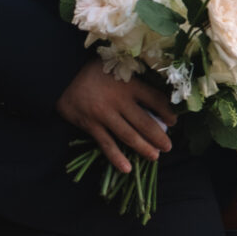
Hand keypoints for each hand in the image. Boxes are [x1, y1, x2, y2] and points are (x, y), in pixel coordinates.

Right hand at [57, 62, 173, 173]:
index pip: (154, 99)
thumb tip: (153, 94)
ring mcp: (104, 115)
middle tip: (168, 146)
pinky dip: (117, 157)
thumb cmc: (92, 70)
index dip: (167, 111)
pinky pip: (106, 144)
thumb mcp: (116, 66)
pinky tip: (127, 168)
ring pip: (128, 135)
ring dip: (143, 148)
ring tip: (155, 156)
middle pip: (144, 122)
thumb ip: (133, 79)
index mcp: (128, 84)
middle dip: (159, 136)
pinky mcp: (90, 125)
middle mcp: (118, 100)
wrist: (61, 74)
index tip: (174, 121)